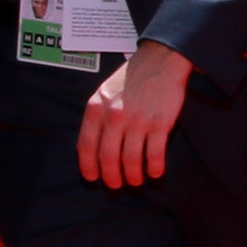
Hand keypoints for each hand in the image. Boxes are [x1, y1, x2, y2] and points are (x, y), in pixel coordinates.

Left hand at [75, 41, 191, 188]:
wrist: (160, 61)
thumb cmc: (131, 78)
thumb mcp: (103, 93)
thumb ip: (97, 117)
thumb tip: (93, 145)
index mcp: (95, 109)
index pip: (86, 146)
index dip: (89, 166)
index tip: (93, 178)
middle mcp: (114, 116)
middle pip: (108, 156)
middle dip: (112, 176)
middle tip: (116, 185)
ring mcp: (137, 120)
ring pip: (131, 159)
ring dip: (133, 175)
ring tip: (136, 182)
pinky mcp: (159, 123)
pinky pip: (155, 153)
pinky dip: (155, 167)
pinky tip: (156, 173)